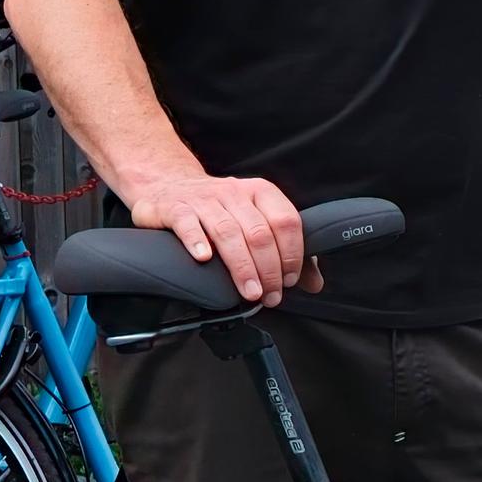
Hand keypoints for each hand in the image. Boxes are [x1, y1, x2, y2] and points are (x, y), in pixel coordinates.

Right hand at [121, 168, 311, 304]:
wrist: (168, 185)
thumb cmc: (219, 210)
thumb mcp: (255, 221)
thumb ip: (286, 251)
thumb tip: (314, 283)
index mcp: (260, 192)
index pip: (286, 221)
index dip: (292, 254)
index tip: (289, 280)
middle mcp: (234, 192)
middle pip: (259, 233)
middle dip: (269, 269)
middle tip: (270, 295)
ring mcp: (204, 199)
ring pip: (228, 232)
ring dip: (242, 267)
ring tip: (250, 292)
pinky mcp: (175, 208)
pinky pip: (188, 224)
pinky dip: (197, 242)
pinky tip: (204, 260)